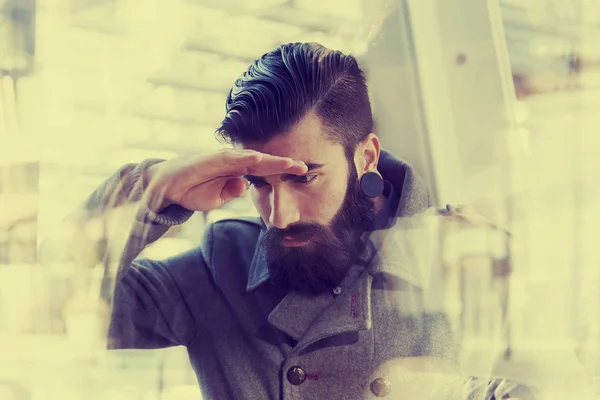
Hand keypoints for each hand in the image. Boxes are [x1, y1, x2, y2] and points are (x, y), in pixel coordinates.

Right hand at [145, 149, 306, 211]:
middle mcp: (232, 163)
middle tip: (304, 167)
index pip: (264, 172)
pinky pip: (229, 158)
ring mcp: (221, 160)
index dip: (282, 173)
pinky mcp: (208, 159)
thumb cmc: (191, 191)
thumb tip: (243, 186)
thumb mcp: (215, 199)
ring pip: (250, 158)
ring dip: (269, 160)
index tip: (301, 176)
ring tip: (288, 162)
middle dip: (283, 164)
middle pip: (263, 163)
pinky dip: (244, 157)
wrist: (166, 188)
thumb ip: (230, 192)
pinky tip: (258, 158)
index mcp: (236, 173)